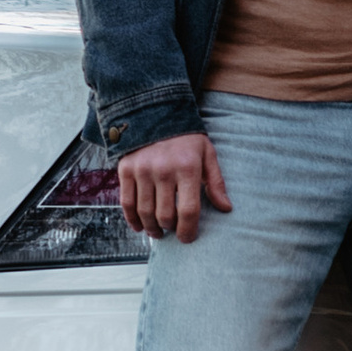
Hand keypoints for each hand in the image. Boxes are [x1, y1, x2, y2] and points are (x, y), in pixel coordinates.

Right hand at [117, 130, 233, 243]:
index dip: (188, 230)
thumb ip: (216, 182)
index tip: (188, 237)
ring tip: (158, 232)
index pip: (188, 210)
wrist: (155, 112)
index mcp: (187, 167)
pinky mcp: (125, 169)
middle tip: (173, 231)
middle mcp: (163, 170)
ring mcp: (142, 170)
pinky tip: (139, 226)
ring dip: (152, 228)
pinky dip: (132, 219)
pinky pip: (127, 202)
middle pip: (165, 215)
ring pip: (145, 212)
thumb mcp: (207, 154)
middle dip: (170, 229)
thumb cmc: (185, 137)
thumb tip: (225, 207)